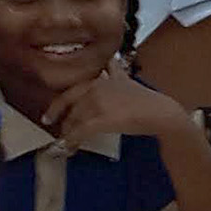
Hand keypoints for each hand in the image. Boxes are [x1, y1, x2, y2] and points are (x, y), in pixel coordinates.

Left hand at [46, 70, 188, 148]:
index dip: (58, 106)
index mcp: (101, 79)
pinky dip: (73, 140)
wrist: (162, 113)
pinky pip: (81, 131)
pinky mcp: (102, 119)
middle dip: (63, 120)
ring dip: (69, 132)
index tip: (49, 116)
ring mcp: (98, 103)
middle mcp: (96, 87)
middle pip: (71, 106)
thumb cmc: (149, 101)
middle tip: (59, 132)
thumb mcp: (129, 80)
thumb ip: (115, 71)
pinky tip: (70, 147)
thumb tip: (110, 62)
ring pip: (75, 119)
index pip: (72, 92)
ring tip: (67, 142)